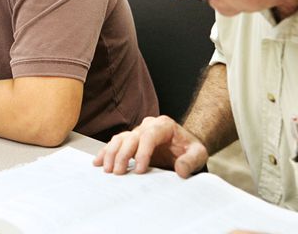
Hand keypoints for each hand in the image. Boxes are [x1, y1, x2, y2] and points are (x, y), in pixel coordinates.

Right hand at [93, 115, 208, 177]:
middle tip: (119, 172)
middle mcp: (148, 126)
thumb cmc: (189, 148)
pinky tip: (99, 162)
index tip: (141, 169)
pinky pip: (115, 143)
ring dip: (112, 154)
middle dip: (123, 155)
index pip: (149, 135)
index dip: (143, 152)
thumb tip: (181, 169)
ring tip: (107, 170)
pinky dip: (106, 152)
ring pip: (120, 138)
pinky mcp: (130, 140)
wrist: (184, 146)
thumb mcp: (198, 153)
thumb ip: (191, 160)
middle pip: (131, 137)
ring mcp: (137, 132)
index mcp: (164, 125)